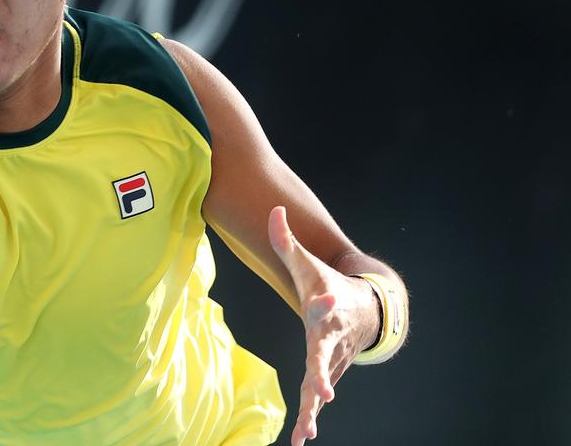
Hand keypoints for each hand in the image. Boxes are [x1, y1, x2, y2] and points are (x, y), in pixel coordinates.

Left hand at [268, 206, 378, 445]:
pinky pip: (316, 399)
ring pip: (322, 384)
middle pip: (326, 356)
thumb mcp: (306, 263)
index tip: (324, 299)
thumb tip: (273, 210)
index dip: (325, 300)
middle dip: (325, 373)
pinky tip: (299, 438)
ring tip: (307, 430)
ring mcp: (331, 359)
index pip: (325, 304)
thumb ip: (286, 239)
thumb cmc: (326, 285)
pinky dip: (309, 417)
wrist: (362, 310)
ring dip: (314, 408)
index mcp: (325, 308)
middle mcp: (331, 338)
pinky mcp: (327, 374)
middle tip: (324, 391)